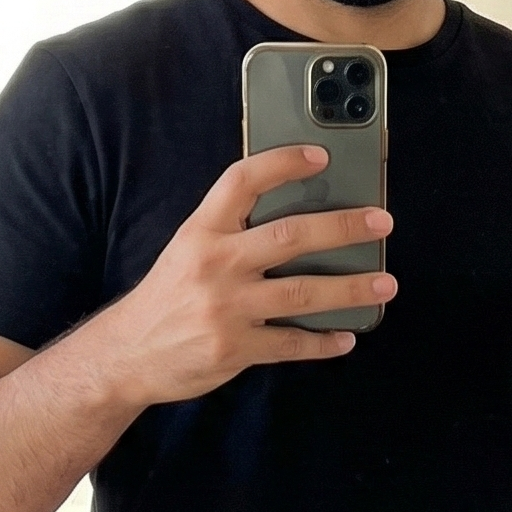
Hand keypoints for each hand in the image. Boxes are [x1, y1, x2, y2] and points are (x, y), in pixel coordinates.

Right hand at [97, 145, 395, 405]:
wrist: (126, 355)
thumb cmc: (165, 299)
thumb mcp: (187, 251)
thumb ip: (230, 232)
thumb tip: (295, 218)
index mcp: (202, 232)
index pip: (243, 181)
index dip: (283, 163)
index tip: (320, 157)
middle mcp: (215, 264)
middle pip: (290, 236)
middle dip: (342, 227)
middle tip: (381, 222)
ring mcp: (226, 308)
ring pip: (303, 292)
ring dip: (351, 287)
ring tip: (385, 283)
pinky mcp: (234, 348)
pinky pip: (291, 343)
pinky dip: (324, 342)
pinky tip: (346, 337)